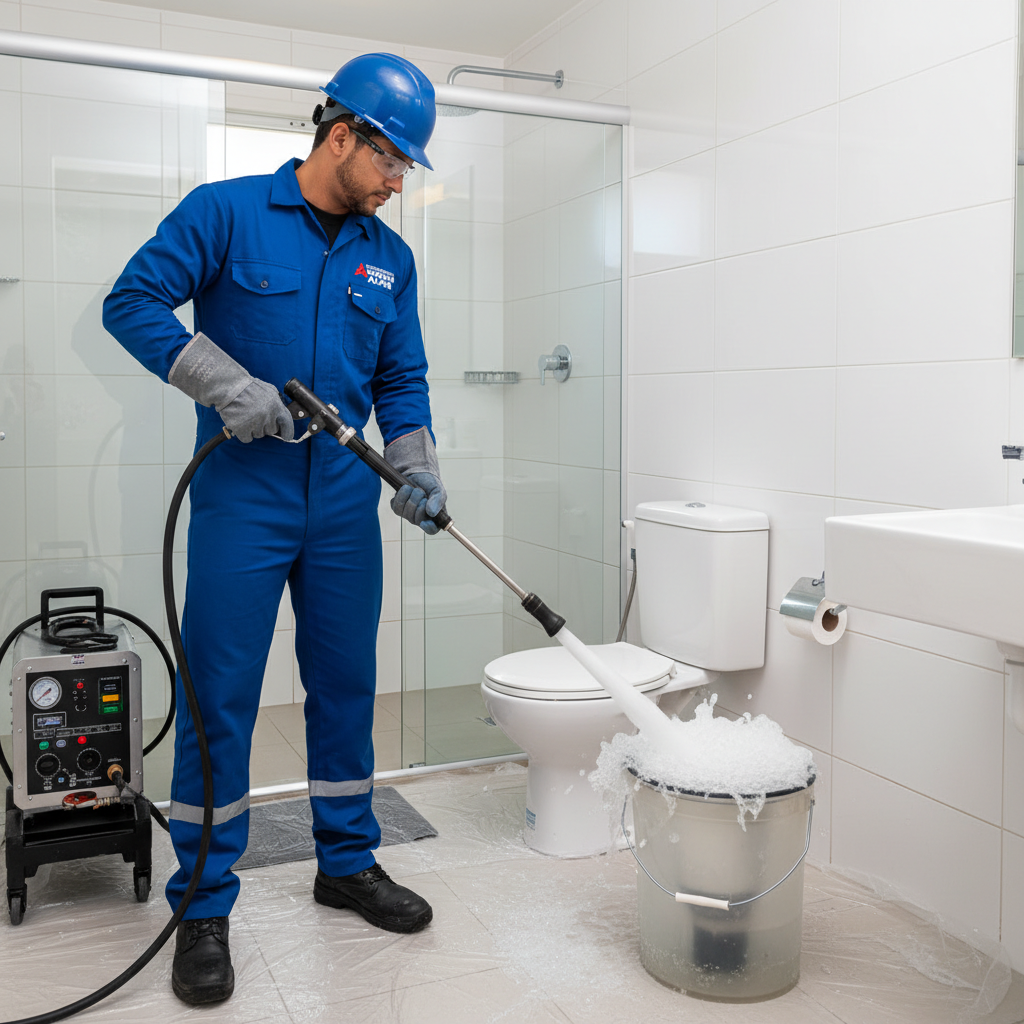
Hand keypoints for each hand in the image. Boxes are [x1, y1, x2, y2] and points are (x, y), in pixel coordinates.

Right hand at [168, 333, 293, 442]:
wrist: (229, 387)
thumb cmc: (247, 387)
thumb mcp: (268, 390)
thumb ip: (277, 402)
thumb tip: (280, 414)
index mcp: (276, 406)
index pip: (287, 423)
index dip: (287, 432)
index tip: (287, 437)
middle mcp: (268, 417)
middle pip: (270, 431)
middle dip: (264, 426)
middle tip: (255, 416)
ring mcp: (255, 424)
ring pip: (258, 435)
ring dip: (253, 428)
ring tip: (245, 415)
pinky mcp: (242, 430)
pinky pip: (247, 439)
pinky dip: (243, 433)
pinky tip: (239, 423)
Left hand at [390, 472, 445, 534]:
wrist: (418, 473)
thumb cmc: (430, 484)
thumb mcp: (438, 490)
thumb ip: (438, 501)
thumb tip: (431, 513)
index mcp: (434, 517)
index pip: (432, 530)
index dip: (428, 528)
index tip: (424, 522)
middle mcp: (421, 519)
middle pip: (417, 520)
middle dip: (419, 503)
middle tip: (422, 492)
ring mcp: (408, 515)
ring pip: (406, 513)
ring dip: (410, 497)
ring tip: (414, 489)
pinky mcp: (398, 509)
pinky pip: (396, 506)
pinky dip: (401, 495)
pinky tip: (406, 490)